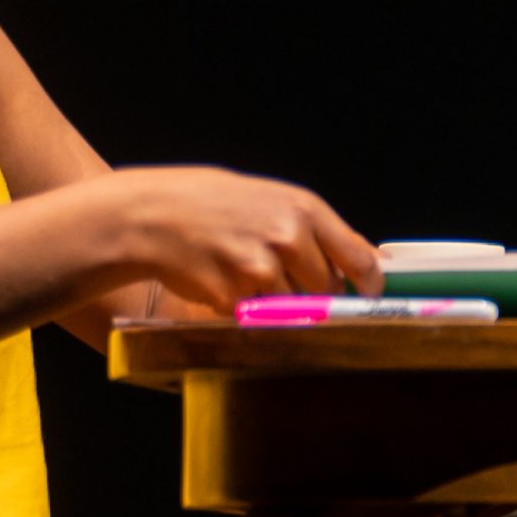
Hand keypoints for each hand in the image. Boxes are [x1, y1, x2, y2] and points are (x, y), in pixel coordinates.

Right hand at [92, 166, 374, 312]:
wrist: (149, 214)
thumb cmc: (210, 203)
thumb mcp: (269, 199)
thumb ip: (314, 229)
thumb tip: (362, 261)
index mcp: (304, 208)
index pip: (359, 258)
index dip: (367, 283)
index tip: (365, 294)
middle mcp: (289, 237)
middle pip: (326, 288)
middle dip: (311, 291)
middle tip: (278, 275)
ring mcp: (262, 269)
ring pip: (293, 306)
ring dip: (275, 301)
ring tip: (241, 271)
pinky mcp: (237, 297)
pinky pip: (257, 317)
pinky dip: (245, 308)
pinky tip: (222, 281)